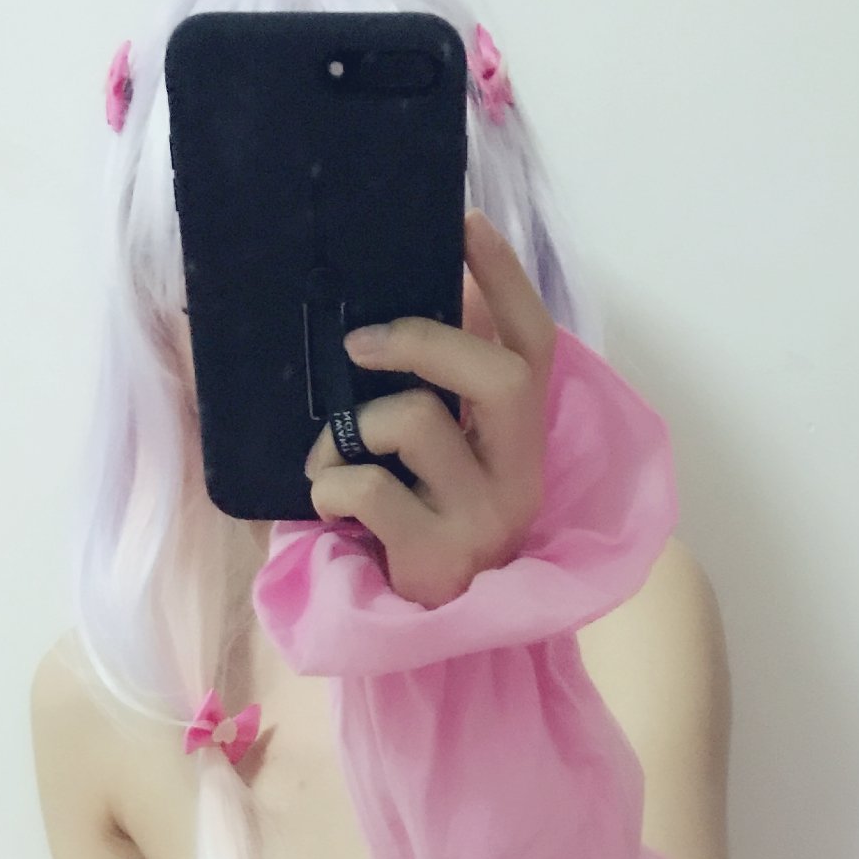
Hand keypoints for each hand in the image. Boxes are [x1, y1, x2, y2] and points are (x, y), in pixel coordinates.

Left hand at [303, 208, 555, 609]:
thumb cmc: (420, 528)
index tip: (468, 221)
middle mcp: (518, 472)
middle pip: (501, 371)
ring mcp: (484, 516)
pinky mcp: (439, 554)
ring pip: (421, 422)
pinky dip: (331, 480)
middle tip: (359, 343)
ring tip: (328, 453)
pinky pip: (372, 487)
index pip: (534, 340)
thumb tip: (412, 303)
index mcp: (521, 437)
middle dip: (424, 339)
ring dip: (356, 424)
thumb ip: (441, 391)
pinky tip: (325, 497)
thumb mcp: (441, 457)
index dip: (505, 277)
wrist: (427, 637)